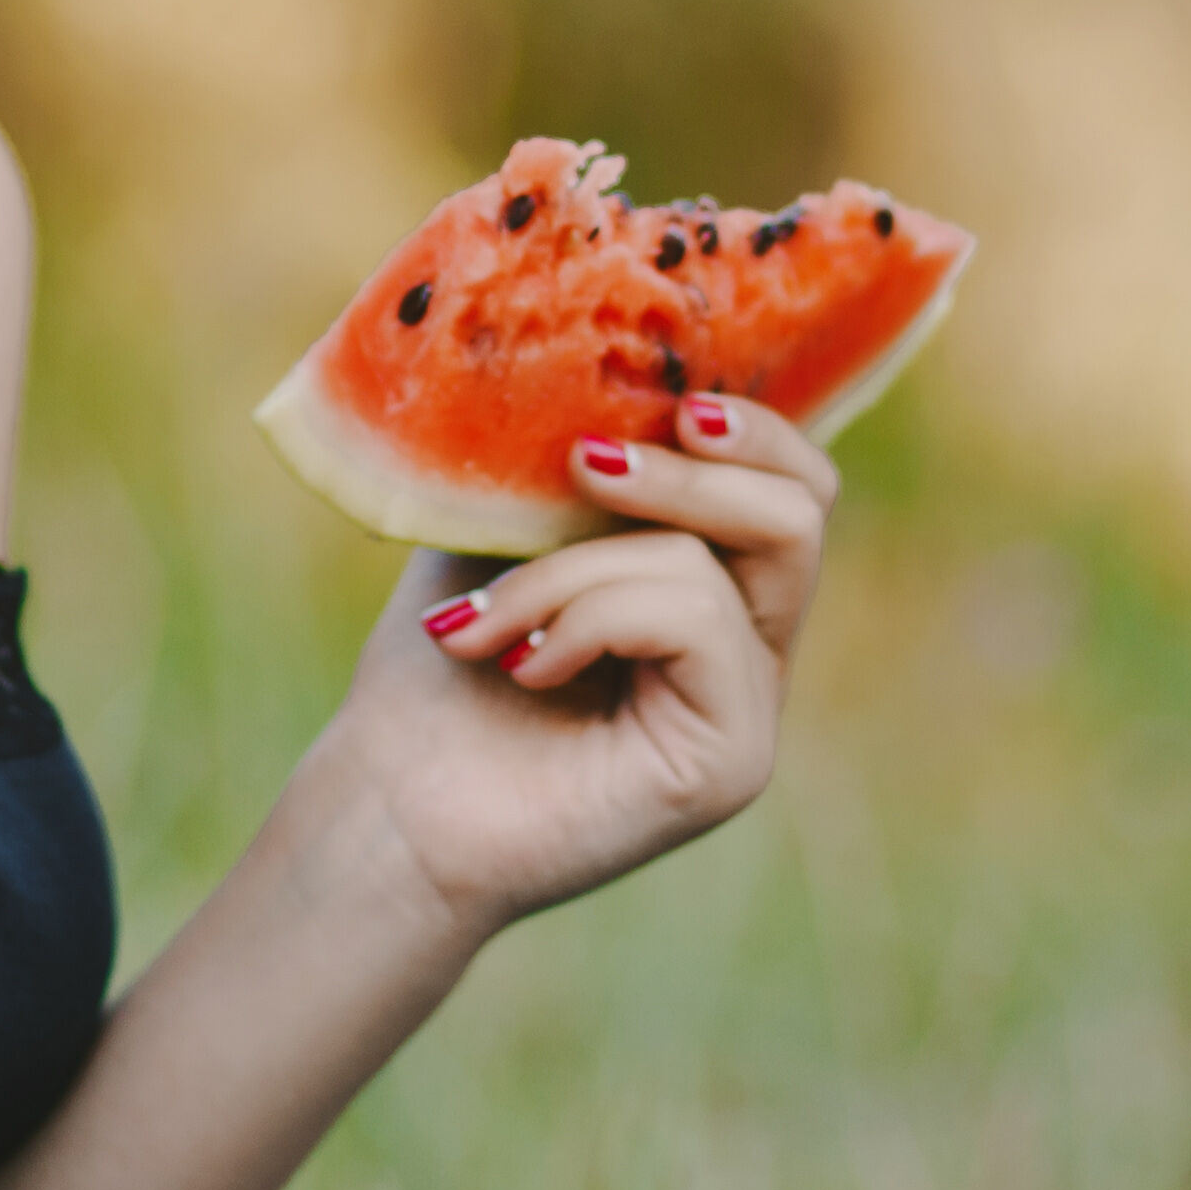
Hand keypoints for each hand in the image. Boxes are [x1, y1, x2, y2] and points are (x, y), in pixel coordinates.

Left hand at [313, 394, 834, 939]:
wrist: (388, 809)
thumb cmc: (435, 676)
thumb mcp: (506, 535)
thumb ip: (575, 465)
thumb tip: (621, 380)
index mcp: (711, 589)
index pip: (793, 483)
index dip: (757, 427)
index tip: (676, 400)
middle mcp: (748, 651)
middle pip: (802, 509)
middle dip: (689, 470)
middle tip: (583, 464)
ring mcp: (749, 710)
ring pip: (715, 562)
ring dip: (576, 569)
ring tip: (489, 621)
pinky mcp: (733, 760)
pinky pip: (697, 621)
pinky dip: (592, 618)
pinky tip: (524, 665)